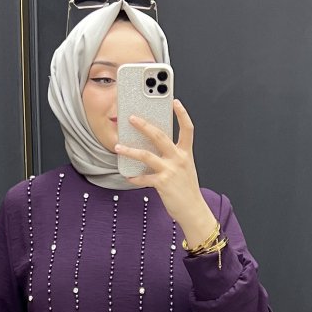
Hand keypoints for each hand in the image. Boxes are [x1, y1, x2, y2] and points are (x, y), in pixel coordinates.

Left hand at [114, 99, 213, 236]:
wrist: (193, 210)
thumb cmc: (187, 190)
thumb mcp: (185, 168)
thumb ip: (173, 156)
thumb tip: (153, 148)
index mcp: (185, 153)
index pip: (187, 128)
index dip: (182, 114)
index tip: (174, 101)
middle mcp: (179, 159)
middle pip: (160, 136)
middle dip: (144, 125)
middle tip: (131, 117)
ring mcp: (170, 170)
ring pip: (146, 155)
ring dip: (129, 150)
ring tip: (118, 147)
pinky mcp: (162, 183)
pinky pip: (143, 178)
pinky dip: (134, 177)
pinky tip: (128, 175)